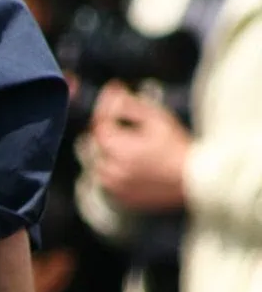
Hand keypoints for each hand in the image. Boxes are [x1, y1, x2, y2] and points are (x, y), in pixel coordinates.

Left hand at [89, 82, 190, 211]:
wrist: (197, 179)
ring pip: (98, 164)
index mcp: (118, 150)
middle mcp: (112, 171)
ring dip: (107, 153)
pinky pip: (107, 181)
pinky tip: (132, 164)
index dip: (104, 111)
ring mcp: (115, 187)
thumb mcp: (157, 118)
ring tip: (129, 146)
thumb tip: (113, 93)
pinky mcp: (121, 198)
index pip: (98, 126)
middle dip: (106, 133)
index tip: (112, 104)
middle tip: (122, 126)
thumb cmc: (178, 148)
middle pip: (94, 145)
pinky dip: (113, 171)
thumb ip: (130, 105)